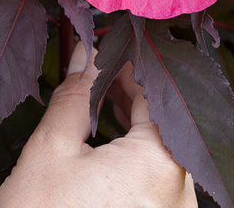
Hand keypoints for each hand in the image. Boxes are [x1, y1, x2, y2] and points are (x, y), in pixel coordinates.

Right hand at [0, 44, 195, 207]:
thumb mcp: (50, 151)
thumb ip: (74, 95)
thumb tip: (83, 54)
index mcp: (163, 164)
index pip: (153, 90)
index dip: (127, 61)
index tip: (105, 42)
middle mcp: (182, 194)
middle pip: (161, 121)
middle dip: (128, 90)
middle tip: (96, 63)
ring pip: (158, 151)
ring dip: (129, 120)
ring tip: (98, 95)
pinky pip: (153, 180)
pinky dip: (131, 155)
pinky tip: (105, 141)